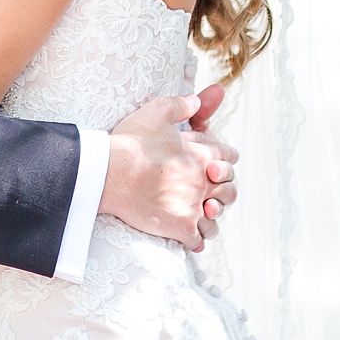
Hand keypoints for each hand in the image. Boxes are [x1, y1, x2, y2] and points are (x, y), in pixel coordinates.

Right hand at [101, 91, 238, 251]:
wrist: (110, 173)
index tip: (218, 164)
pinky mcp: (180, 227)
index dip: (226, 159)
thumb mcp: (156, 111)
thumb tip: (196, 99)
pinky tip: (188, 237)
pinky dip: (195, 239)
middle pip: (229, 190)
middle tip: (211, 193)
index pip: (229, 157)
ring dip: (210, 218)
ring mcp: (193, 206)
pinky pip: (198, 240)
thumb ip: (180, 105)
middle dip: (223, 190)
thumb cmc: (131, 142)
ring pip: (215, 219)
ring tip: (201, 218)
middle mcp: (203, 181)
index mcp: (201, 155)